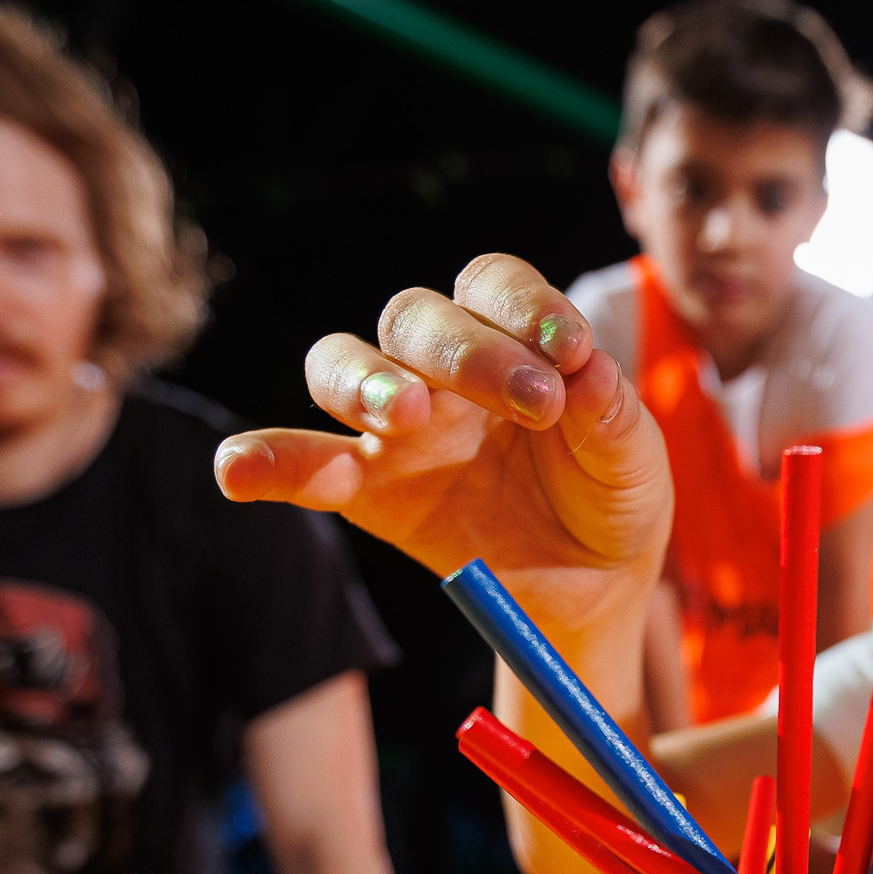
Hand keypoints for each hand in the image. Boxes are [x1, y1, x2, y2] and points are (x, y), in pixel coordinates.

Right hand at [212, 255, 669, 650]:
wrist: (592, 588)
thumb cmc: (612, 498)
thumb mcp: (635, 459)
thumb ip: (613, 416)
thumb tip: (586, 373)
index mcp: (510, 342)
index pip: (492, 286)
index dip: (526, 305)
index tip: (573, 351)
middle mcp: (443, 371)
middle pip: (414, 319)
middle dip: (467, 350)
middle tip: (532, 399)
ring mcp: (396, 428)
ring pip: (342, 365)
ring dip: (365, 379)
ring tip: (404, 413)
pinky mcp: (365, 490)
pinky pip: (300, 464)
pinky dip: (265, 461)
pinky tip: (237, 472)